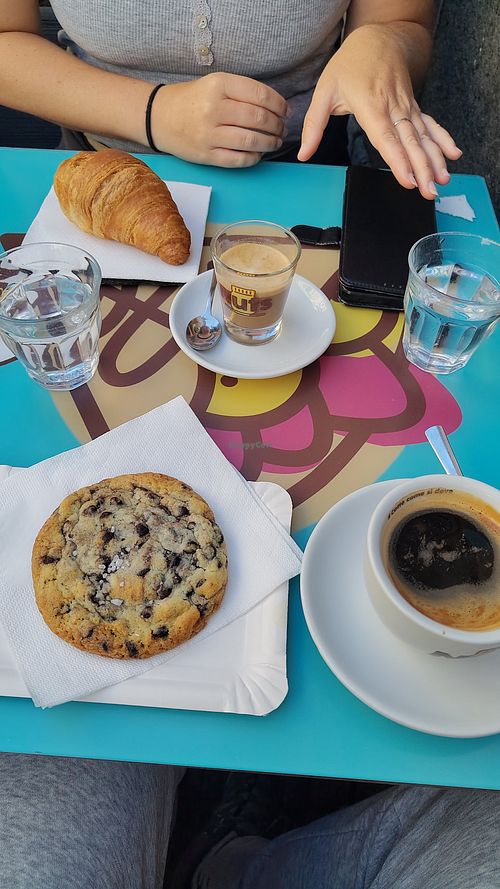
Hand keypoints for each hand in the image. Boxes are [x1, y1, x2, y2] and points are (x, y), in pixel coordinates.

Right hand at [151, 73, 287, 166]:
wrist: (159, 117)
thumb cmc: (194, 100)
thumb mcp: (216, 84)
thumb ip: (243, 92)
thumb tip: (277, 107)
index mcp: (219, 85)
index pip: (260, 95)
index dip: (279, 105)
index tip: (286, 111)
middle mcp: (214, 109)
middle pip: (259, 119)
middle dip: (277, 125)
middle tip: (281, 128)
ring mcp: (209, 134)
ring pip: (251, 141)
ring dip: (270, 143)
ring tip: (274, 141)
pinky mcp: (206, 155)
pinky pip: (239, 160)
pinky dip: (254, 158)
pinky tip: (258, 153)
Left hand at [298, 25, 461, 199]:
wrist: (378, 37)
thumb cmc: (350, 64)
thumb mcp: (324, 91)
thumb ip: (314, 125)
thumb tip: (304, 153)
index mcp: (370, 104)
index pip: (386, 137)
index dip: (398, 159)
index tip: (408, 179)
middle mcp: (393, 106)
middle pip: (409, 141)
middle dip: (421, 167)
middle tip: (428, 190)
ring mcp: (406, 106)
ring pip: (423, 135)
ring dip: (435, 159)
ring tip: (442, 180)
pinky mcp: (413, 107)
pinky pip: (430, 125)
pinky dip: (443, 139)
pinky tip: (453, 154)